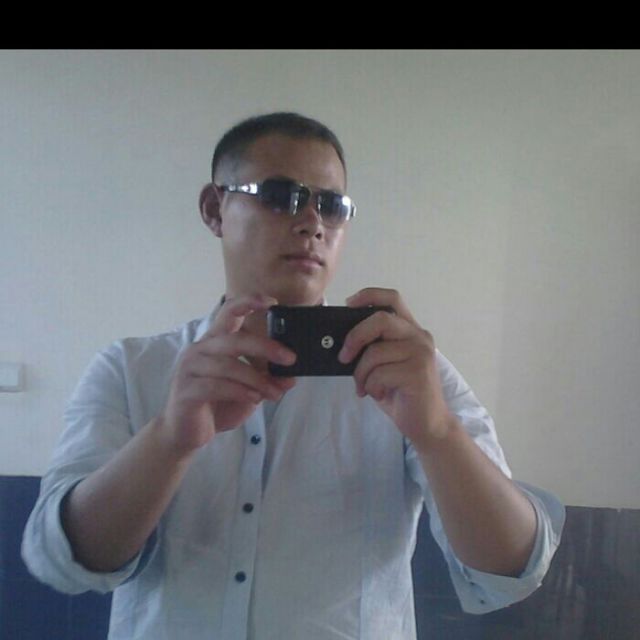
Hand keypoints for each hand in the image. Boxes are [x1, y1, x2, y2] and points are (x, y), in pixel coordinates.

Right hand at [159, 294, 296, 454]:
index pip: (228, 312)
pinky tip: (254, 398)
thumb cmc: (217, 405)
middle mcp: (200, 349)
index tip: (272, 302)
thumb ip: (267, 381)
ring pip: (229, 366)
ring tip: (275, 393)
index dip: (248, 302)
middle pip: (235, 340)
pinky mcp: (186, 389)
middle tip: (289, 359)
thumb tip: (292, 377)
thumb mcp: (249, 391)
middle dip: (265, 347)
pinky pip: (217, 385)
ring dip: (257, 379)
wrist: (185, 434)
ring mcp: (190, 368)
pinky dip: (240, 391)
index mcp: (214, 342)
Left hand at [338, 288, 452, 451]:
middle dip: (355, 337)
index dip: (368, 295)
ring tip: (365, 387)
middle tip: (344, 357)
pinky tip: (379, 395)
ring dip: (361, 374)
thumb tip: (340, 340)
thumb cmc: (400, 393)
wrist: (427, 425)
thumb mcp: (384, 364)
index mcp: (410, 330)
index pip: (392, 298)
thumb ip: (372, 346)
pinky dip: (371, 387)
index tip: (348, 304)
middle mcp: (419, 336)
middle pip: (379, 319)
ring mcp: (421, 353)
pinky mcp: (418, 372)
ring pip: (374, 352)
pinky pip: (379, 374)